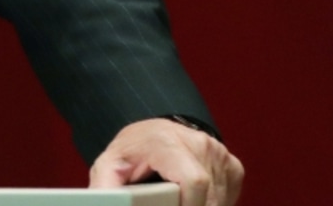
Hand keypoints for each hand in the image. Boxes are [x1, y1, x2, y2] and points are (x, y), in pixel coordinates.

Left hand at [89, 118, 242, 205]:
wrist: (151, 133)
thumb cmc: (131, 152)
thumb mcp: (109, 167)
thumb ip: (105, 188)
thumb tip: (101, 203)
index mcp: (169, 142)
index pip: (195, 182)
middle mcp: (199, 143)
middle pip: (209, 197)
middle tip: (167, 204)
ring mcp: (218, 152)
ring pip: (220, 200)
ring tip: (176, 201)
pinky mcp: (231, 164)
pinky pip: (228, 196)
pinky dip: (214, 204)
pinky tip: (193, 200)